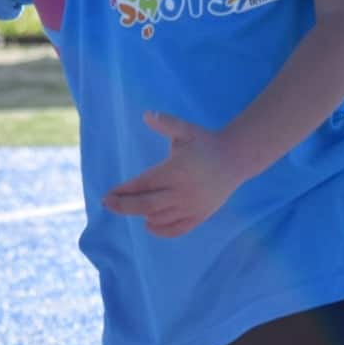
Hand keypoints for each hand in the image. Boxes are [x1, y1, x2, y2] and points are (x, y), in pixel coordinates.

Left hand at [101, 110, 246, 238]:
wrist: (236, 158)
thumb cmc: (206, 142)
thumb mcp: (186, 130)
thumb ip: (166, 123)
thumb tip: (147, 114)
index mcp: (176, 171)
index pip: (144, 184)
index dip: (124, 190)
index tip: (108, 193)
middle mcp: (183, 192)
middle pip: (147, 204)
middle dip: (124, 206)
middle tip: (107, 203)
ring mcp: (192, 206)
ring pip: (160, 217)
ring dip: (141, 214)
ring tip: (127, 207)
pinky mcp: (201, 215)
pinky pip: (178, 229)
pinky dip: (162, 230)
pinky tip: (148, 224)